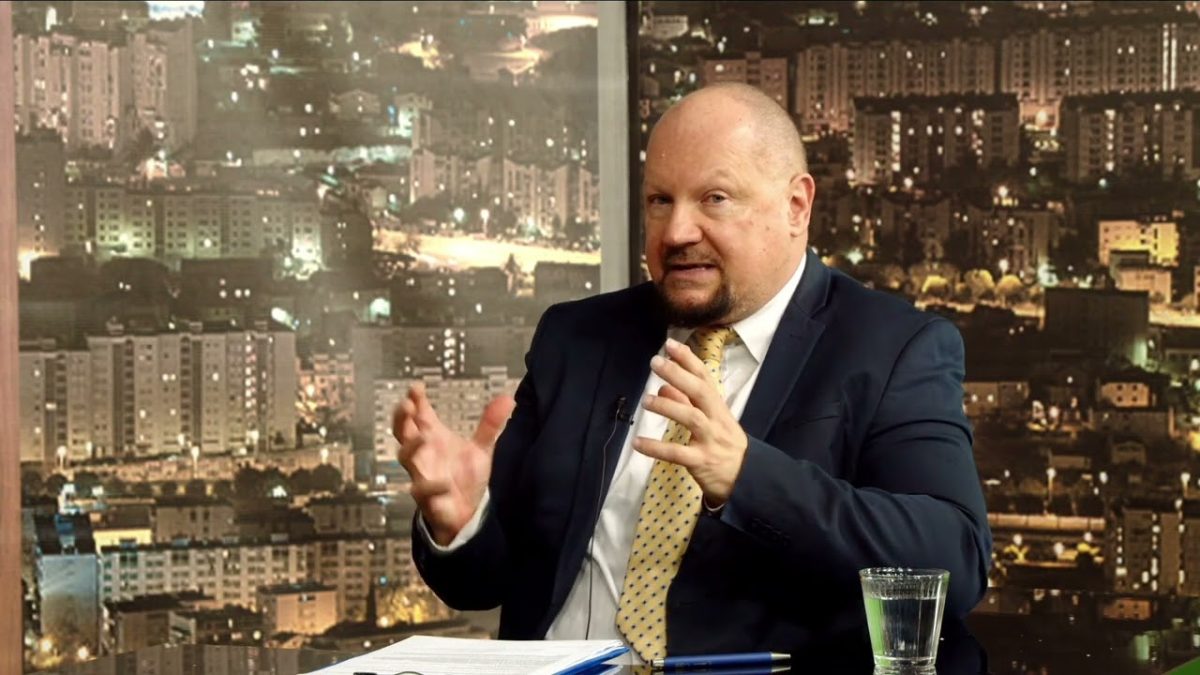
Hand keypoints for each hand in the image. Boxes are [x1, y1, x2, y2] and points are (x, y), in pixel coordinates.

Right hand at [393, 381, 515, 545]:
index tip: (417, 387)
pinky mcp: (426, 497)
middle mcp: (423, 453)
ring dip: (411, 446)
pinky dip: (431, 486)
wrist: (465, 512)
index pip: (420, 415)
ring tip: (424, 436)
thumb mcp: (481, 449)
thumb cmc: (465, 476)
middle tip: (406, 405)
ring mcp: (422, 473)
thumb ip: (490, 425)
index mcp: (433, 438)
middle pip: (403, 432)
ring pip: (406, 458)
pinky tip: (444, 483)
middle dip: (402, 418)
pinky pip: (422, 491)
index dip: (415, 401)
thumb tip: (507, 398)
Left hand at [631, 337, 748, 505]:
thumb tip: (663, 387)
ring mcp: (710, 441)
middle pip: (700, 392)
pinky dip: (656, 448)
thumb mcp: (710, 422)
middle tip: (656, 362)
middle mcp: (716, 420)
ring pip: (691, 418)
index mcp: (718, 408)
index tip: (671, 345)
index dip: (689, 360)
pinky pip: (677, 454)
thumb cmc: (724, 446)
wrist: (746, 479)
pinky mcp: (702, 462)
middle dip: (678, 375)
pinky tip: (638, 443)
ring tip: (645, 400)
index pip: (705, 378)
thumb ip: (686, 403)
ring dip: (667, 406)